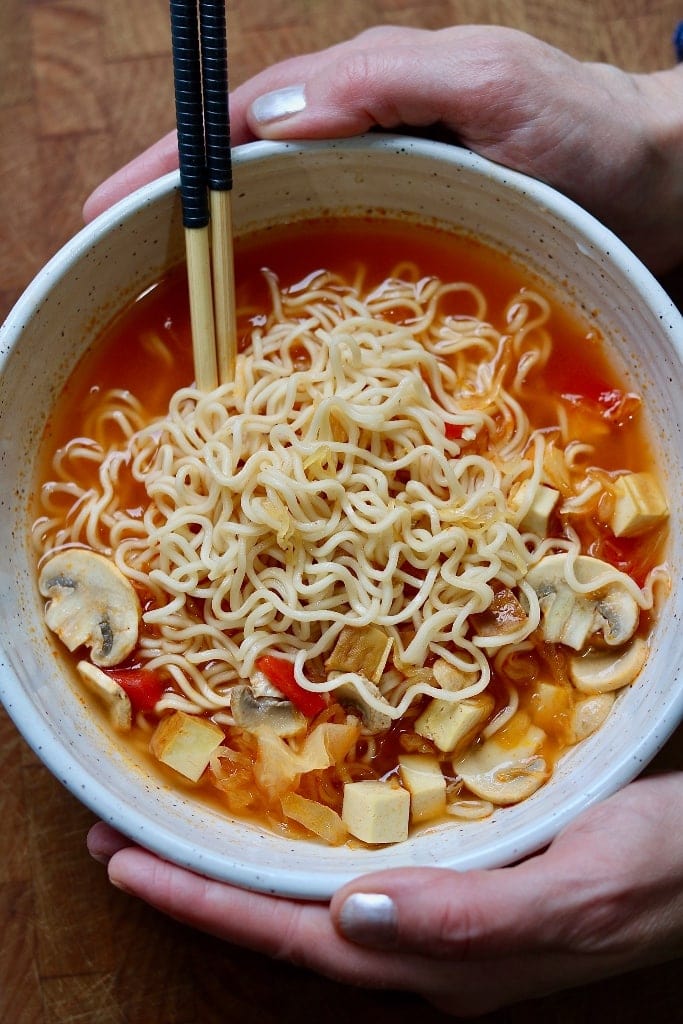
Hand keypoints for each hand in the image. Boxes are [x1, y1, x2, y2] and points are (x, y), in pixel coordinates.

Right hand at [83, 25, 682, 273]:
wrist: (651, 189)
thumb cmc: (583, 131)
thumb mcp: (490, 81)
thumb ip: (386, 83)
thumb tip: (273, 119)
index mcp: (368, 94)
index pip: (245, 120)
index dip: (175, 162)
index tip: (112, 207)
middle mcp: (367, 146)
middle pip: (250, 172)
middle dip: (178, 211)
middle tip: (117, 259)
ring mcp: (389, 199)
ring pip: (285, 221)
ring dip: (224, 256)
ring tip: (169, 302)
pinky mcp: (413, 246)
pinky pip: (334, 263)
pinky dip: (289, 291)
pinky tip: (268, 328)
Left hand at [88, 773, 682, 1015]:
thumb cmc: (663, 868)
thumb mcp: (582, 890)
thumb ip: (474, 918)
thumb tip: (354, 917)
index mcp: (445, 958)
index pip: (296, 936)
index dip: (206, 902)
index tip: (125, 866)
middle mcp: (429, 943)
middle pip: (286, 920)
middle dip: (198, 886)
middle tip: (119, 840)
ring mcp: (444, 910)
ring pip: (313, 893)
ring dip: (238, 863)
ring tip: (173, 827)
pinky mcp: (465, 872)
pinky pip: (356, 861)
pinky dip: (299, 841)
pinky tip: (280, 815)